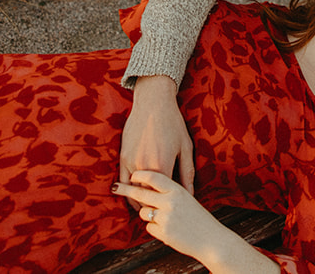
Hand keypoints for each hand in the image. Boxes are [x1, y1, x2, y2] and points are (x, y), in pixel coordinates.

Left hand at [113, 170, 227, 257]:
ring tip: (163, 218)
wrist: (212, 239)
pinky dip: (155, 228)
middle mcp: (170, 202)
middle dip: (126, 189)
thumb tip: (150, 186)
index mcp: (178, 190)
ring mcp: (166, 217)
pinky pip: (149, 227)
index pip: (154, 177)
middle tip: (115, 187)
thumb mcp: (187, 199)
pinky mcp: (163, 232)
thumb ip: (171, 192)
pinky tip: (168, 230)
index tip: (132, 174)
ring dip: (147, 214)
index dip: (140, 174)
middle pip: (141, 192)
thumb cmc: (199, 218)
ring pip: (144, 211)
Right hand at [119, 76, 194, 201]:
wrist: (153, 103)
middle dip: (155, 205)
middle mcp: (144, 167)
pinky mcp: (123, 157)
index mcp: (162, 166)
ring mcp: (131, 162)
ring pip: (134, 191)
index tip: (174, 207)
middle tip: (161, 211)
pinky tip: (135, 195)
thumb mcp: (185, 148)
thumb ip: (187, 174)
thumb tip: (191, 194)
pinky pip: (123, 181)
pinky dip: (128, 190)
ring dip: (141, 200)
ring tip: (149, 206)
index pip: (165, 195)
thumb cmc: (173, 124)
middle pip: (148, 197)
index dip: (169, 202)